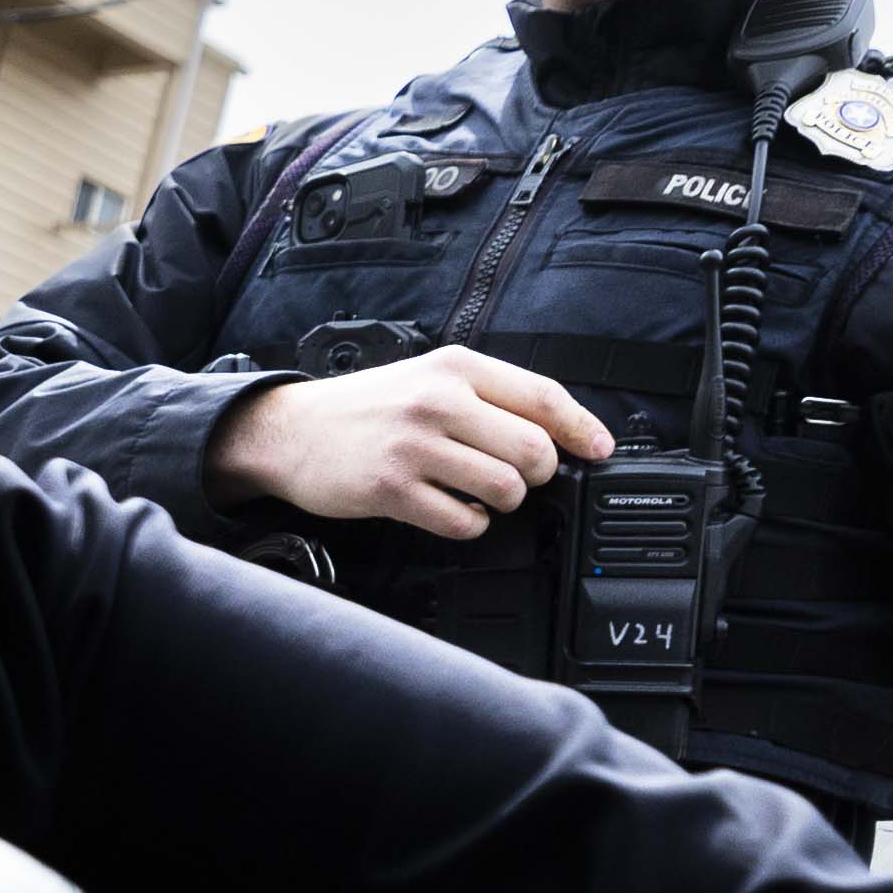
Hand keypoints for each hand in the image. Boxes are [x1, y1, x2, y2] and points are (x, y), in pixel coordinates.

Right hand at [203, 348, 612, 536]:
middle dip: (537, 473)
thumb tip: (562, 433)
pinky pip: (464, 522)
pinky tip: (452, 509)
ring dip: (503, 501)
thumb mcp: (429, 378)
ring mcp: (414, 446)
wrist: (291, 430)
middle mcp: (438, 401)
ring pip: (505, 488)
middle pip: (534, 450)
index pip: (543, 396)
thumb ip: (489, 396)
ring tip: (479, 493)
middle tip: (518, 475)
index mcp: (456, 367)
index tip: (601, 450)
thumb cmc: (369, 409)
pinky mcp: (392, 489)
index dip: (582, 429)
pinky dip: (470, 525)